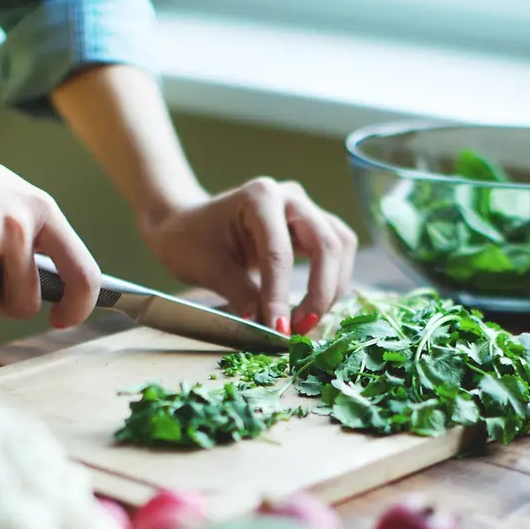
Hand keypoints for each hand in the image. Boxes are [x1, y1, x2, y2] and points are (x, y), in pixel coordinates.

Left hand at [143, 177, 357, 334]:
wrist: (189, 225)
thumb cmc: (190, 240)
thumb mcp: (208, 268)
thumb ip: (241, 295)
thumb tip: (271, 327)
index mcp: (259, 197)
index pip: (279, 252)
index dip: (281, 295)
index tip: (280, 331)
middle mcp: (290, 197)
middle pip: (326, 245)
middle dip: (320, 292)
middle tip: (300, 329)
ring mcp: (306, 209)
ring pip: (341, 247)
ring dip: (331, 288)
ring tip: (307, 321)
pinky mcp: (313, 225)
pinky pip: (338, 252)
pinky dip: (332, 281)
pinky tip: (314, 306)